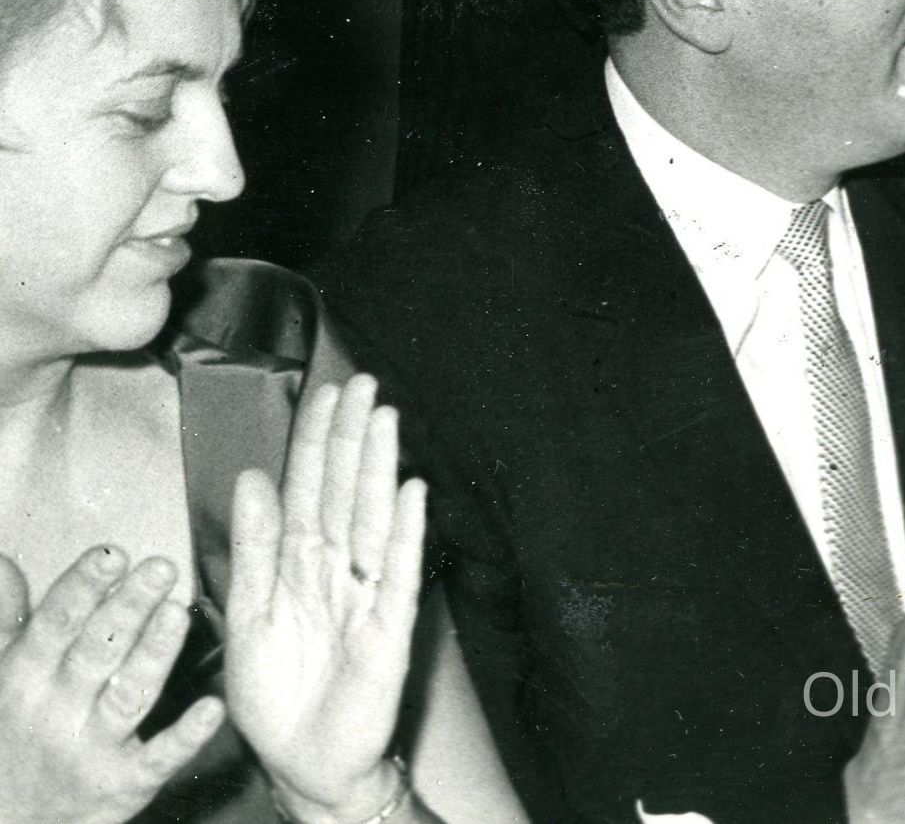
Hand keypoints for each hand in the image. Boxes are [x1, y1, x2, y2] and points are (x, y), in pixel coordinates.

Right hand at [0, 547, 226, 823]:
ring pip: (128, 695)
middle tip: (163, 568)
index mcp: (24, 678)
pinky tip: (212, 709)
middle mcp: (56, 710)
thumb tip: (4, 560)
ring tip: (179, 614)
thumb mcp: (1, 676)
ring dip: (154, 655)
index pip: (55, 625)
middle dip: (129, 609)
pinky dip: (185, 736)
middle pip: (97, 652)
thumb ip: (9, 618)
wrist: (12, 822)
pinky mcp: (123, 783)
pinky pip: (158, 758)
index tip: (112, 553)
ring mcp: (91, 748)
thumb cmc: (12, 733)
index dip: (82, 588)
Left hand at [224, 375, 426, 823]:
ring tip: (385, 420)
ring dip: (379, 469)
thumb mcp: (246, 616)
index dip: (316, 444)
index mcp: (298, 564)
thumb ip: (253, 549)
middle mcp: (336, 570)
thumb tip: (252, 479)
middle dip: (351, 439)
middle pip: (345, 493)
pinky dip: (405, 533)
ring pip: (372, 519)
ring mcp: (366, 594)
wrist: (303, 763)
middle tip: (362, 386)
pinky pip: (398, 573)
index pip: (308, 490)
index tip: (325, 395)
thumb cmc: (276, 695)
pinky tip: (412, 493)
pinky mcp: (388, 628)